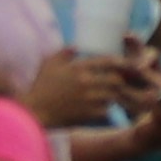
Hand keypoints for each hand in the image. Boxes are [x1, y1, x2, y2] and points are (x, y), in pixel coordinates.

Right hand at [15, 46, 135, 130]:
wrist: (36, 111)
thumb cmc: (41, 87)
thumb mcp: (49, 64)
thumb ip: (63, 53)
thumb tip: (76, 46)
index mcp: (78, 68)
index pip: (107, 62)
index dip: (119, 62)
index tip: (124, 64)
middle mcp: (86, 83)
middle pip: (115, 79)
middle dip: (120, 80)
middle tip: (119, 82)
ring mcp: (88, 100)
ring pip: (113, 95)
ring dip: (114, 95)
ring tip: (113, 94)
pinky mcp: (88, 115)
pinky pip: (106, 111)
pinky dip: (107, 109)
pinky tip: (103, 108)